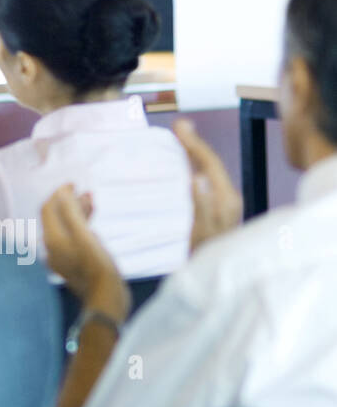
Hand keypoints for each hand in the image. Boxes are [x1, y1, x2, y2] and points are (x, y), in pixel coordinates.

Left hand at [40, 183, 129, 321]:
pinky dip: (82, 228)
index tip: (74, 184)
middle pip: (57, 218)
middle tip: (88, 193)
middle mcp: (52, 247)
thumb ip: (72, 212)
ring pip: (67, 228)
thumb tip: (64, 192)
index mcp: (52, 239)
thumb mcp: (85, 235)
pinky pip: (74, 239)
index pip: (49, 208)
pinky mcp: (74, 264)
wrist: (106, 301)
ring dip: (78, 214)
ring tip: (93, 203)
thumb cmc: (97, 267)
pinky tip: (93, 225)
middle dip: (71, 202)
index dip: (60, 193)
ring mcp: (62, 257)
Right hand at [173, 119, 242, 252]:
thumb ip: (202, 206)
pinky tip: (188, 165)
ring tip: (181, 138)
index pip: (209, 163)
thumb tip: (198, 177)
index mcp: (226, 199)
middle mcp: (229, 198)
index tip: (179, 127)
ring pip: (210, 170)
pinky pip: (208, 179)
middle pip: (211, 163)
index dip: (194, 144)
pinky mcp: (219, 209)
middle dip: (195, 143)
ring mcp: (225, 204)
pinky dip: (196, 166)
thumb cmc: (206, 257)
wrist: (217, 281)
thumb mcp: (202, 233)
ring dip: (196, 153)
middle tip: (178, 126)